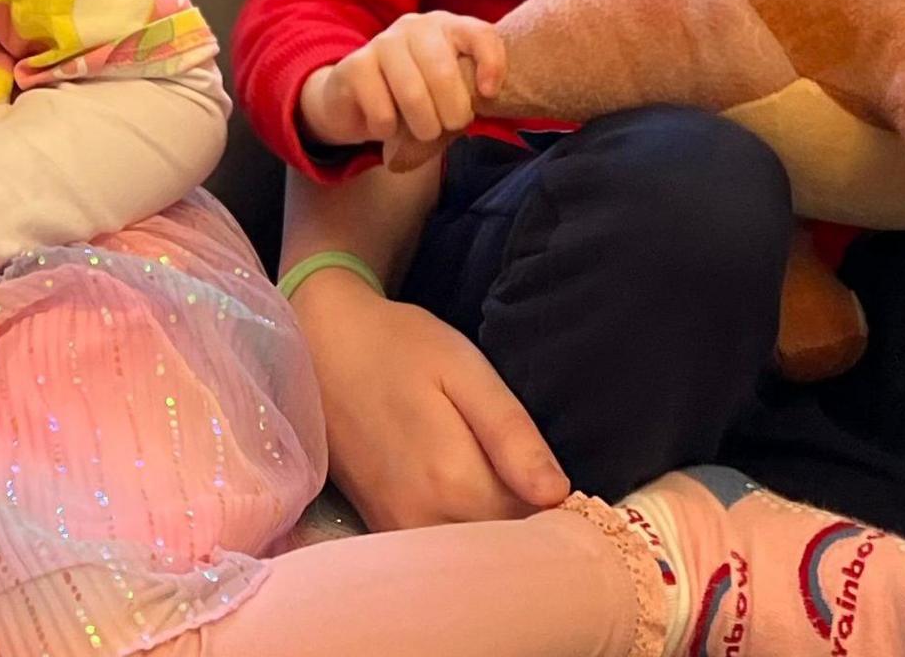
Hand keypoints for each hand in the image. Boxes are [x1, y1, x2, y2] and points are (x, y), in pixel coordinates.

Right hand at [292, 272, 566, 529]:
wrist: (320, 345)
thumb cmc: (398, 346)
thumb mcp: (463, 369)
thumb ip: (511, 434)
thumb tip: (558, 495)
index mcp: (452, 482)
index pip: (532, 531)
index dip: (564, 520)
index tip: (584, 501)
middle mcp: (421, 520)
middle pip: (501, 552)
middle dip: (535, 537)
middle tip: (558, 501)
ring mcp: (396, 530)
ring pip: (469, 560)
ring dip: (501, 543)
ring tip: (520, 501)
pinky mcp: (381, 528)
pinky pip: (439, 552)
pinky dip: (466, 542)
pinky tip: (480, 509)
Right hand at [297, 13, 507, 172]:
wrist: (354, 96)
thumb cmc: (415, 94)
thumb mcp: (448, 89)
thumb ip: (470, 89)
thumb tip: (489, 98)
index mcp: (446, 26)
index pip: (479, 34)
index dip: (492, 63)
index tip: (489, 94)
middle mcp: (414, 26)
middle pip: (443, 70)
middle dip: (453, 111)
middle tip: (452, 126)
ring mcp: (382, 42)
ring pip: (412, 93)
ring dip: (424, 126)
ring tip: (424, 132)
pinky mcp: (354, 67)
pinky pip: (382, 111)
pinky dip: (390, 131)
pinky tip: (387, 125)